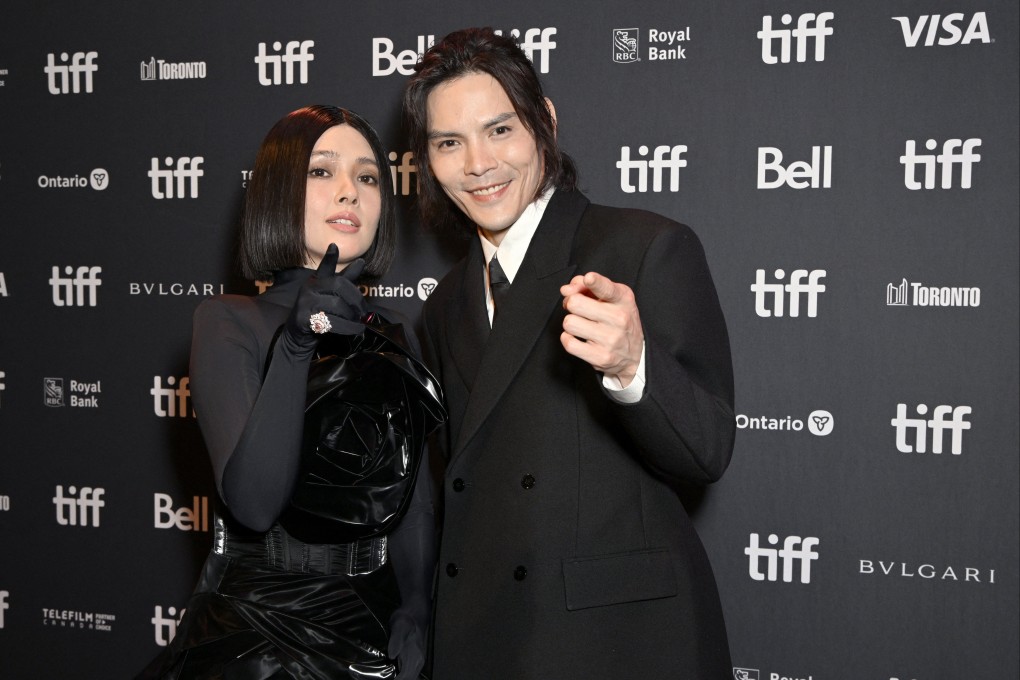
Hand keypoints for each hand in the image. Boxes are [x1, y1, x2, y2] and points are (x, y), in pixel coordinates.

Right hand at [283, 244, 366, 354]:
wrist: (298, 338)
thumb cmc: (318, 315)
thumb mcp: (330, 296)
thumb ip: (345, 280)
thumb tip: (361, 262)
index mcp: (315, 282)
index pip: (325, 268)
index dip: (330, 258)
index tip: (335, 246)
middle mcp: (309, 289)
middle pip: (339, 286)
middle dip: (356, 299)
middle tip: (363, 311)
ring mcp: (305, 303)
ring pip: (337, 305)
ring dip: (352, 316)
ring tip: (358, 322)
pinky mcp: (304, 319)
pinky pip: (332, 321)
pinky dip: (348, 327)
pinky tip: (356, 329)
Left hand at [387, 610, 425, 678]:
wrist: (414, 612)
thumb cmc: (406, 619)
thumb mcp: (399, 626)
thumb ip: (396, 640)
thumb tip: (392, 654)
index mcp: (415, 658)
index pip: (406, 679)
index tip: (384, 678)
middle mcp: (417, 663)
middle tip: (380, 677)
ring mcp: (415, 662)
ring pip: (408, 677)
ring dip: (398, 679)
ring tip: (383, 675)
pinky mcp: (411, 660)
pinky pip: (406, 674)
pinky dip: (399, 676)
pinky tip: (389, 673)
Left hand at [560, 272, 643, 386]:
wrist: (634, 355)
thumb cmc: (618, 320)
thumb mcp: (612, 298)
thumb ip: (588, 286)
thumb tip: (566, 290)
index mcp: (623, 299)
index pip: (607, 288)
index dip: (595, 282)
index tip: (589, 278)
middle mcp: (619, 318)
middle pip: (575, 303)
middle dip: (570, 303)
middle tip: (577, 308)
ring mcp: (611, 339)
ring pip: (569, 323)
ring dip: (570, 323)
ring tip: (581, 325)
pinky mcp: (601, 357)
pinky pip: (569, 343)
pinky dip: (568, 339)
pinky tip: (578, 338)